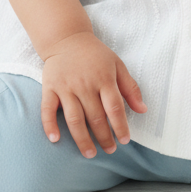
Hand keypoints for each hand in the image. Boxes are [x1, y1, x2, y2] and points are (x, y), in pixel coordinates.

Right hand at [41, 31, 146, 157]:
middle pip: (95, 117)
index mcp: (103, 78)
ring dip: (82, 139)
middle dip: (104, 137)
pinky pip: (47, 109)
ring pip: (74, 118)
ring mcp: (66, 87)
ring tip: (90, 153)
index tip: (124, 141)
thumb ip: (130, 88)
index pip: (114, 108)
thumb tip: (143, 110)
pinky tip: (55, 139)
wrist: (67, 38)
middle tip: (109, 150)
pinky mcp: (49, 88)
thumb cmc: (95, 54)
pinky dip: (49, 125)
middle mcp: (85, 84)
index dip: (120, 126)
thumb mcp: (117, 65)